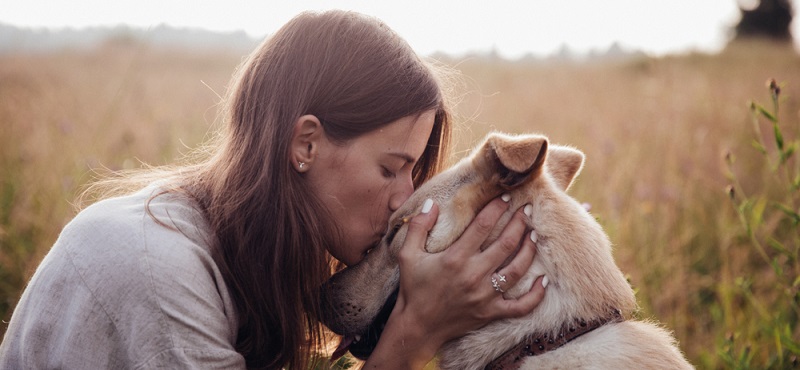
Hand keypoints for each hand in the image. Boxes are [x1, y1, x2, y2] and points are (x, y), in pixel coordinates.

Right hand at [364, 196, 545, 368]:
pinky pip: (521, 306)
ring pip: (518, 269)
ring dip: (529, 249)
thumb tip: (430, 202)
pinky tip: (544, 279)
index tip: (507, 197)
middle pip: (506, 243)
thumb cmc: (413, 288)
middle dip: (520, 223)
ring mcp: (485, 296)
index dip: (497, 208)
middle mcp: (474, 275)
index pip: (483, 225)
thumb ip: (418, 226)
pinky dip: (536, 294)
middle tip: (528, 209)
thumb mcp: (407, 255)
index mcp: (455, 258)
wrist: (417, 326)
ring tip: (534, 234)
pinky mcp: (491, 313)